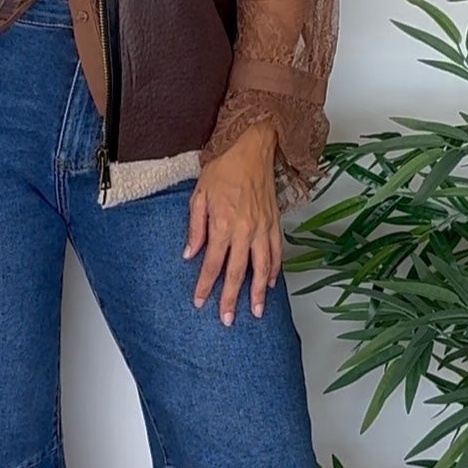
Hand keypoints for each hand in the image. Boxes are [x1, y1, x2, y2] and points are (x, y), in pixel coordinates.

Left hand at [183, 118, 281, 323]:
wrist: (251, 147)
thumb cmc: (224, 167)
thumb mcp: (199, 194)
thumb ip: (195, 227)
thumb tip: (190, 253)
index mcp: (223, 224)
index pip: (212, 264)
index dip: (205, 285)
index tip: (200, 302)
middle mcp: (245, 230)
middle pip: (237, 272)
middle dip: (231, 298)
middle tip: (227, 320)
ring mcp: (263, 228)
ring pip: (262, 267)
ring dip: (259, 292)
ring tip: (256, 311)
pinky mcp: (275, 222)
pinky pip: (276, 252)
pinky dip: (275, 270)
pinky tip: (271, 283)